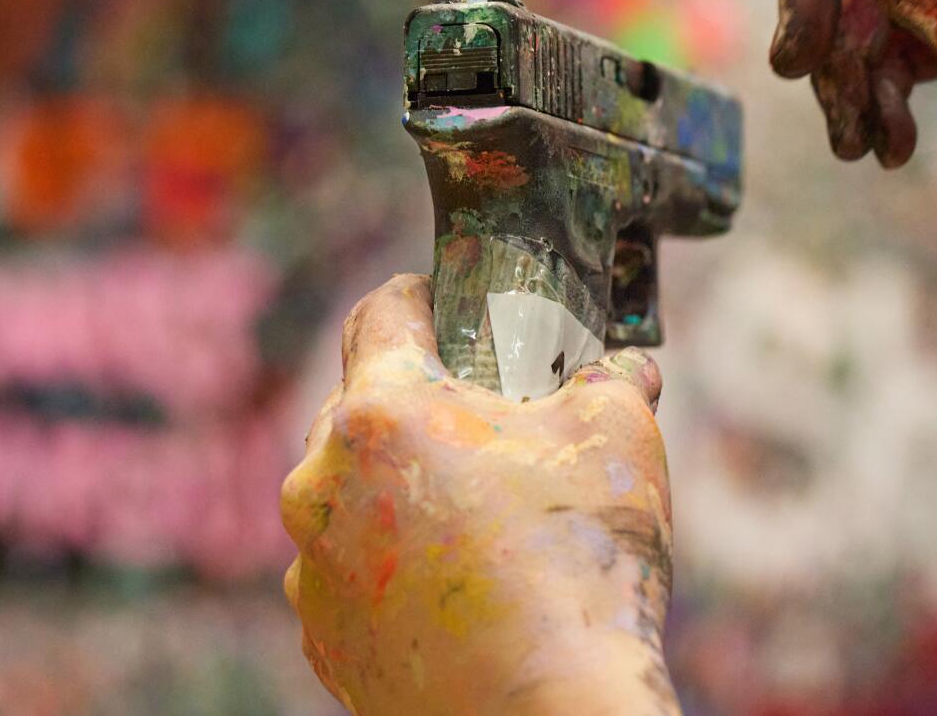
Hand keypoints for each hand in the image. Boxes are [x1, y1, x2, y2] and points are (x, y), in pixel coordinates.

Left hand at [282, 275, 677, 714]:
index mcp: (381, 411)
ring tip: (478, 515)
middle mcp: (322, 483)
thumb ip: (612, 380)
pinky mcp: (324, 639)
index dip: (424, 297)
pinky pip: (351, 573)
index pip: (381, 312)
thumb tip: (623, 369)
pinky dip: (392, 566)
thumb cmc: (579, 567)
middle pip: (357, 406)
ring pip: (349, 496)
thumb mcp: (620, 437)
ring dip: (399, 490)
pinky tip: (460, 584)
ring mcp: (313, 568)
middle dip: (415, 403)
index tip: (452, 306)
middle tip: (485, 419)